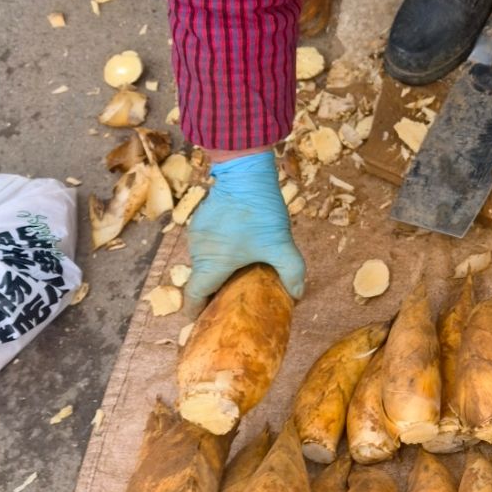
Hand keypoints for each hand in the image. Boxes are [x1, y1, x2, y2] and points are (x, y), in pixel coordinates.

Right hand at [185, 150, 305, 313]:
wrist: (244, 170)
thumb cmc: (259, 210)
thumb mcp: (281, 244)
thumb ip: (292, 272)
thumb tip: (297, 295)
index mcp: (211, 264)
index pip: (194, 297)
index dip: (198, 313)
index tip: (207, 321)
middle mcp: (198, 251)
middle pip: (202, 279)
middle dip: (216, 290)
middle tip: (236, 297)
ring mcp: (197, 234)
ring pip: (206, 260)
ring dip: (220, 267)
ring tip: (242, 271)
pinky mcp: (202, 219)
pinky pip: (209, 243)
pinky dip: (220, 249)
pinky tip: (240, 245)